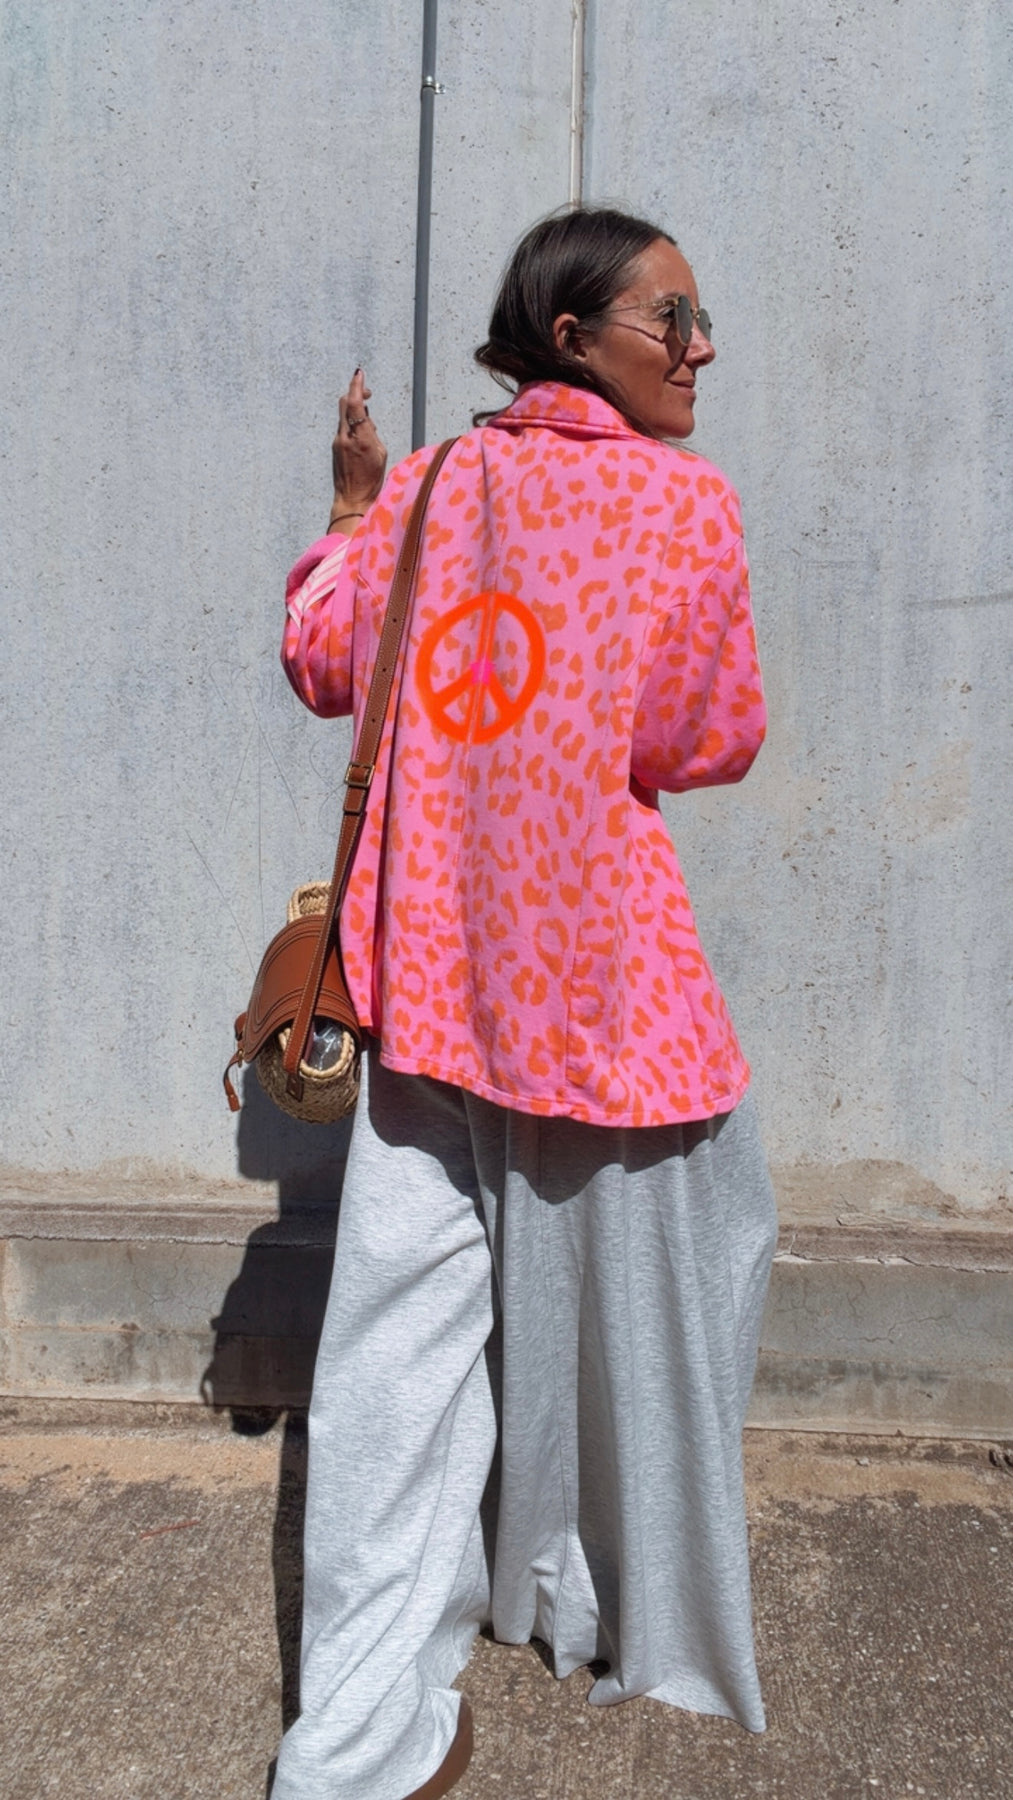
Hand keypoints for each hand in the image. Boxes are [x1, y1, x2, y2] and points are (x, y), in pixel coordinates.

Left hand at [329, 369, 386, 524]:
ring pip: (344, 415)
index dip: (356, 386)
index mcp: (360, 438)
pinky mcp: (335, 447)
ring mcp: (338, 441)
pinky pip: (344, 427)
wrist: (352, 499)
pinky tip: (362, 436)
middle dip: (355, 393)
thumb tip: (366, 420)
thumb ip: (372, 433)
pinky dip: (353, 424)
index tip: (359, 373)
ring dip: (355, 411)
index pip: (354, 404)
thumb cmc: (371, 481)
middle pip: (344, 404)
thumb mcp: (380, 454)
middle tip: (367, 393)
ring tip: (369, 424)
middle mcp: (345, 437)